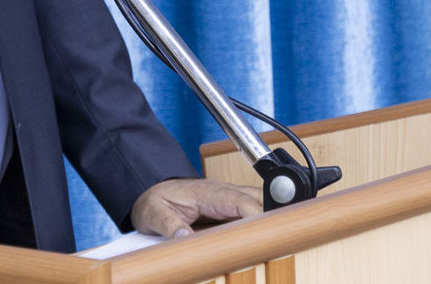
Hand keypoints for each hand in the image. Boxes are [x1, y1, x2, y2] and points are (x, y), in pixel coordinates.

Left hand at [130, 178, 263, 237]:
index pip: (240, 201)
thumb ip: (169, 225)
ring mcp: (229, 199)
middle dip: (272, 216)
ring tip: (274, 241)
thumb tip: (184, 237)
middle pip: (258, 199)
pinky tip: (262, 239)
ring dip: (268, 218)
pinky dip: (260, 222)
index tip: (264, 233)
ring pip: (259, 202)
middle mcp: (223, 193)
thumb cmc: (155, 200)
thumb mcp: (155, 214)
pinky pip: (251, 211)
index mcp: (208, 193)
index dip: (256, 215)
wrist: (152, 191)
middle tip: (278, 240)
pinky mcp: (229, 209)